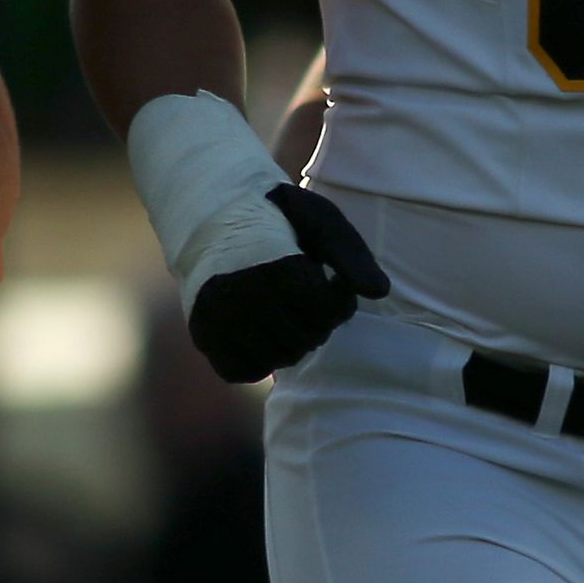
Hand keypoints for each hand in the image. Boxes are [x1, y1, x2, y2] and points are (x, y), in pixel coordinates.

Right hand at [127, 90, 390, 380]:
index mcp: (281, 269)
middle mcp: (248, 298)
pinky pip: (242, 371)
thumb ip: (352, 256)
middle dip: (315, 323)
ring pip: (277, 360)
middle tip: (306, 300)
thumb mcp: (322, 221)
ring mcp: (221, 319)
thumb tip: (379, 292)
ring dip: (290, 343)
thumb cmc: (278, 216)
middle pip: (305, 341)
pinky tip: (263, 334)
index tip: (330, 281)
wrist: (213, 211)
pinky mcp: (204, 334)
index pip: (327, 314)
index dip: (338, 301)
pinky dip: (257, 360)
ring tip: (286, 314)